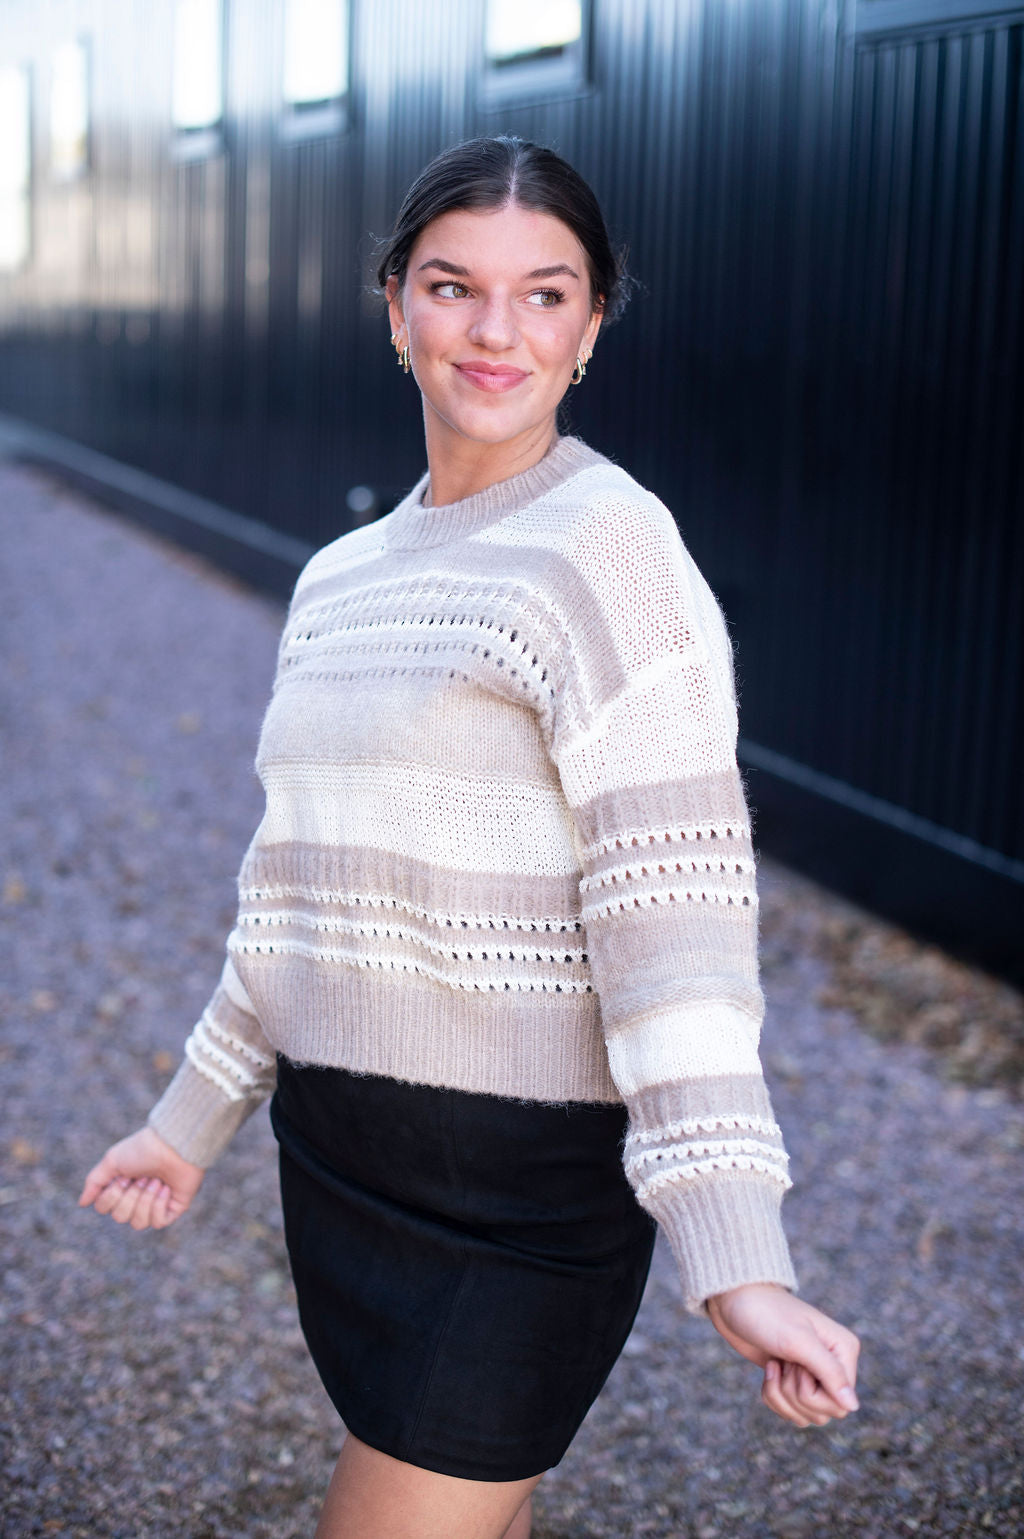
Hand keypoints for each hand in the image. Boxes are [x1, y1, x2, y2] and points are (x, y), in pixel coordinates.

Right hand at [78, 1126, 204, 1230]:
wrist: (173, 1146)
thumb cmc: (143, 1150)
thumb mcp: (112, 1161)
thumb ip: (94, 1182)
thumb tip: (82, 1203)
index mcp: (120, 1188)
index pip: (103, 1208)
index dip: (112, 1195)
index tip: (124, 1176)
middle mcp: (135, 1199)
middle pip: (120, 1217)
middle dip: (131, 1196)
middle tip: (143, 1177)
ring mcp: (154, 1206)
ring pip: (138, 1223)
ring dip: (146, 1200)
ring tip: (156, 1181)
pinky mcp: (172, 1210)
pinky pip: (157, 1223)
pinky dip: (159, 1205)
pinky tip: (166, 1189)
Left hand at [707, 1282, 859, 1427]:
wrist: (735, 1300)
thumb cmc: (767, 1314)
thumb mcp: (798, 1341)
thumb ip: (830, 1372)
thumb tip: (853, 1406)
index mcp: (844, 1350)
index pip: (840, 1404)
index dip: (811, 1393)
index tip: (795, 1364)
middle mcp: (834, 1365)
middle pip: (824, 1413)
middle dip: (794, 1394)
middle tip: (783, 1363)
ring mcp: (813, 1374)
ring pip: (807, 1415)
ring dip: (781, 1396)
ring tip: (774, 1365)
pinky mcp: (793, 1380)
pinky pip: (791, 1411)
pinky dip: (774, 1397)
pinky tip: (769, 1370)